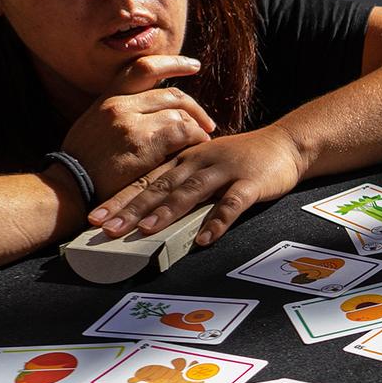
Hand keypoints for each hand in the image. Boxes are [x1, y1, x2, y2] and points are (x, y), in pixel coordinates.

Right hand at [60, 56, 214, 198]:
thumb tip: (149, 111)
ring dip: (196, 128)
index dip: (173, 63)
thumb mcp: (93, 127)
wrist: (67, 190)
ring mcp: (130, 123)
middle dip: (194, 108)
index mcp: (107, 99)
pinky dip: (195, 140)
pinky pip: (182, 132)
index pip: (144, 69)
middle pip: (171, 95)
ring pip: (179, 114)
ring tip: (201, 142)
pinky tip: (196, 149)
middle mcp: (119, 105)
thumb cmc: (83, 167)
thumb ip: (119, 114)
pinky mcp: (142, 143)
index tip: (193, 65)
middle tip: (207, 124)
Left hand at [87, 125, 307, 245]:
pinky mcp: (251, 182)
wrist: (287, 143)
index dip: (120, 199)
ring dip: (167, 211)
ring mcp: (225, 171)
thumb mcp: (206, 163)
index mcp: (185, 159)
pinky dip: (217, 221)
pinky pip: (232, 204)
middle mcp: (199, 162)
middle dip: (132, 208)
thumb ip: (182, 183)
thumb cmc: (243, 158)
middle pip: (160, 186)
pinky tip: (205, 239)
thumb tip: (149, 212)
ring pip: (191, 191)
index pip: (146, 180)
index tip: (95, 218)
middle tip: (108, 229)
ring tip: (146, 230)